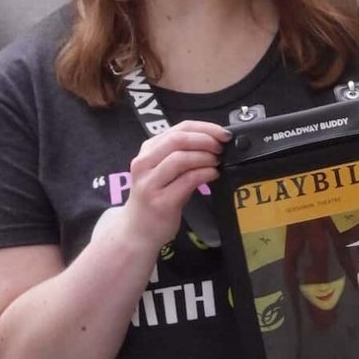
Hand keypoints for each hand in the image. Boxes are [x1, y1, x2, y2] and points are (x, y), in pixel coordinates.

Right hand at [124, 121, 229, 247]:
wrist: (136, 231)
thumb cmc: (155, 198)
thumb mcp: (163, 171)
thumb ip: (182, 154)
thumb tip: (214, 142)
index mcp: (147, 151)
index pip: (178, 128)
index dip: (204, 128)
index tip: (222, 133)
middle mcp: (144, 164)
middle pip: (177, 139)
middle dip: (205, 140)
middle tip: (221, 147)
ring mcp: (150, 183)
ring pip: (180, 158)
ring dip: (204, 156)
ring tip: (216, 161)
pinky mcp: (161, 202)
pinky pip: (186, 180)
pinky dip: (204, 173)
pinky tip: (213, 175)